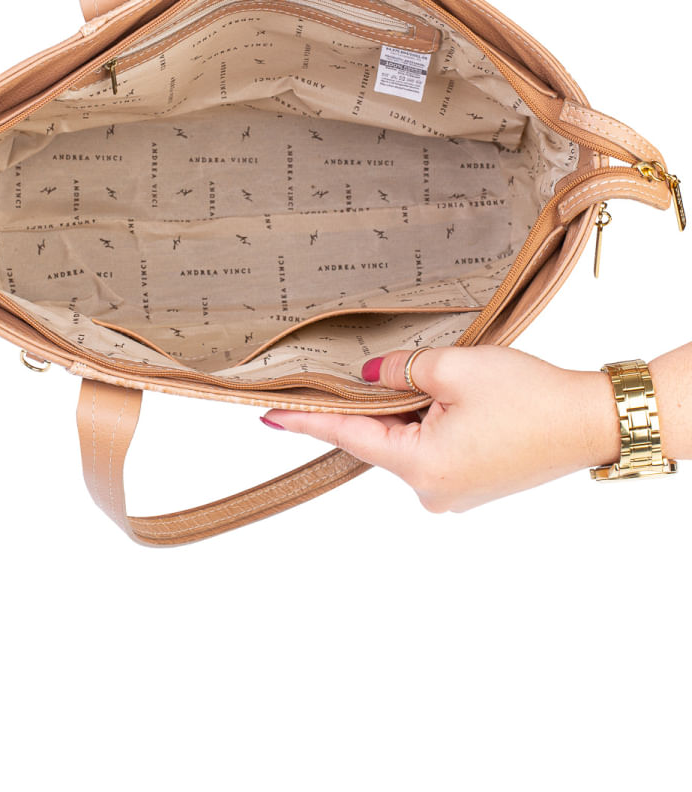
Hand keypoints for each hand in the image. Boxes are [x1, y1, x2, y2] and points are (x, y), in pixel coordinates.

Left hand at [260, 346, 620, 512]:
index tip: (267, 415)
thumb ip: (399, 371)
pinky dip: (431, 421)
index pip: (348, 436)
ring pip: (409, 440)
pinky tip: (453, 396)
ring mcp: (454, 492)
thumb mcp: (455, 368)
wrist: (591, 420)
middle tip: (382, 365)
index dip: (306, 420)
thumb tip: (367, 378)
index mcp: (420, 466)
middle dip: (376, 400)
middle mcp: (432, 491)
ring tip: (445, 378)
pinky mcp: (473, 484)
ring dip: (411, 408)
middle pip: (380, 437)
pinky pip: (433, 448)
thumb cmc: (529, 396)